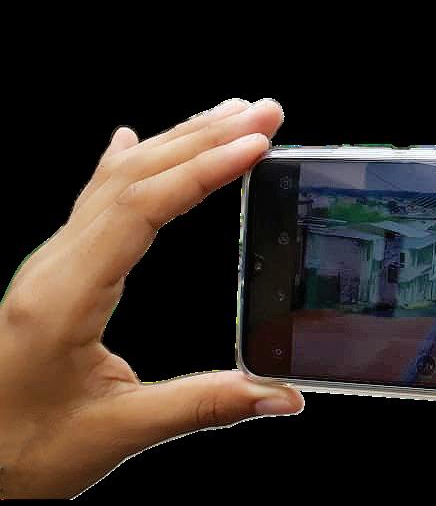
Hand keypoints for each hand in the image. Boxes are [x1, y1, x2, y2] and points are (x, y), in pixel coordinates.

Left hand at [0, 99, 303, 497]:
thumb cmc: (20, 449)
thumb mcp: (117, 433)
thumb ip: (205, 406)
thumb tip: (282, 395)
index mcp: (64, 296)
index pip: (142, 208)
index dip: (203, 170)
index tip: (254, 144)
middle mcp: (52, 266)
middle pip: (133, 177)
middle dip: (203, 138)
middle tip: (264, 114)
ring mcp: (50, 264)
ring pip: (115, 180)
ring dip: (176, 142)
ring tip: (230, 116)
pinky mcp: (55, 272)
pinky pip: (94, 199)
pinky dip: (125, 163)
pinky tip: (131, 139)